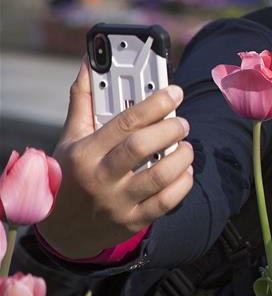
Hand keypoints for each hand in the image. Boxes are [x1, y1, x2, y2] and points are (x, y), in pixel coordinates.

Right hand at [37, 59, 193, 258]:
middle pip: (143, 146)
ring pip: (160, 176)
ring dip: (182, 156)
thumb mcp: (70, 139)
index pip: (125, 121)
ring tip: (185, 146)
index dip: (154, 102)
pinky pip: (167, 202)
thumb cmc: (69, 176)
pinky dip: (183, 183)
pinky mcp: (133, 221)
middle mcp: (101, 178)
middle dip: (170, 128)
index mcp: (86, 152)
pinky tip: (184, 170)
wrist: (61, 232)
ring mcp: (118, 202)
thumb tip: (89, 63)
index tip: (174, 91)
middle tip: (182, 121)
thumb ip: (83, 100)